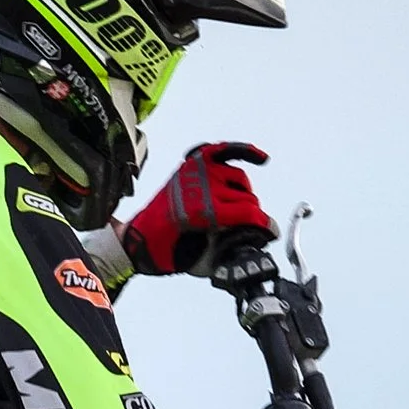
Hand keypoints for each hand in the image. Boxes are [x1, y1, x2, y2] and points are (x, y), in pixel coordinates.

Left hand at [120, 142, 276, 276]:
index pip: (247, 213)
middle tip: (250, 227)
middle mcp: (200, 188)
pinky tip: (260, 159)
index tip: (271, 233)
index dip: (264, 225)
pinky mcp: (191, 165)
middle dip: (252, 215)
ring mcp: (196, 173)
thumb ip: (227, 245)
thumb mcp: (198, 258)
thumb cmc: (165, 253)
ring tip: (241, 207)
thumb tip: (253, 237)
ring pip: (239, 178)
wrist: (137, 240)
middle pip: (246, 197)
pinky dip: (243, 151)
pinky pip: (223, 150)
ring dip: (245, 194)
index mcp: (200, 212)